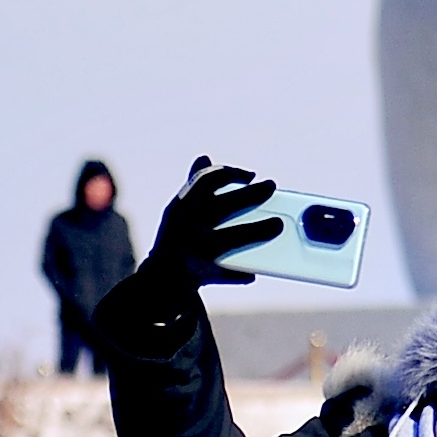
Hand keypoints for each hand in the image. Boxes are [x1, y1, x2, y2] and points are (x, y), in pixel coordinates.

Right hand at [146, 164, 289, 291]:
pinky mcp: (198, 276)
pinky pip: (223, 273)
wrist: (160, 280)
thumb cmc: (176, 237)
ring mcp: (190, 251)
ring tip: (277, 225)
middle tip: (271, 188)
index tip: (251, 175)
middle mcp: (182, 226)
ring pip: (227, 238)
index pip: (205, 181)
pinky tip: (252, 272)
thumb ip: (196, 186)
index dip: (230, 174)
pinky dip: (239, 273)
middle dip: (250, 195)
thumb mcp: (181, 208)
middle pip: (223, 206)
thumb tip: (204, 157)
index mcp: (180, 207)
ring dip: (255, 231)